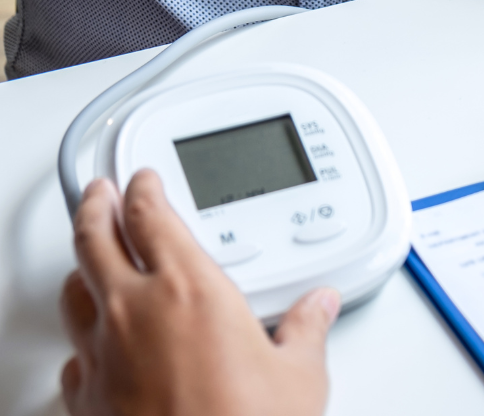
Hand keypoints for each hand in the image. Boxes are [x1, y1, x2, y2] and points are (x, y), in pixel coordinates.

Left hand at [60, 171, 338, 415]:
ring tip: (90, 255)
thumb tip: (321, 308)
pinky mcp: (86, 399)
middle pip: (95, 238)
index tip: (143, 181)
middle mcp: (135, 312)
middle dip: (96, 207)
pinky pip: (72, 353)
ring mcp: (102, 355)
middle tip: (99, 192)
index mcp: (191, 289)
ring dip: (82, 265)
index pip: (152, 216)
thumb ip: (307, 330)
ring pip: (74, 290)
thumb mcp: (299, 376)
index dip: (144, 191)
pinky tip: (93, 343)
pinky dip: (81, 337)